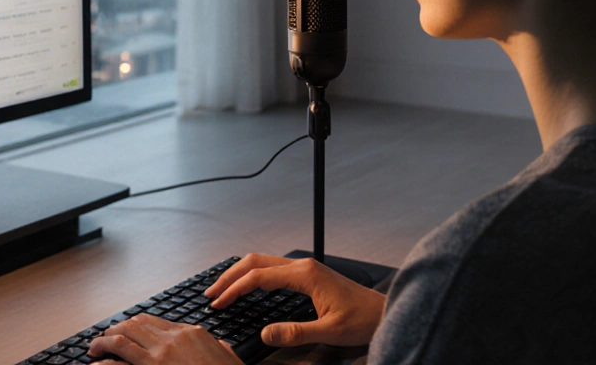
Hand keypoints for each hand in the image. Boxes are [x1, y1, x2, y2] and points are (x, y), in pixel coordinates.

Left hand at [88, 314, 242, 364]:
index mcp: (191, 333)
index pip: (154, 321)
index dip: (135, 326)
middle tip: (103, 339)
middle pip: (134, 325)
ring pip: (122, 338)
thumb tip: (220, 346)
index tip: (125, 331)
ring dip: (103, 342)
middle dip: (115, 330)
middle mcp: (173, 339)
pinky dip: (103, 363)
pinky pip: (119, 362)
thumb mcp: (230, 359)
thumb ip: (221, 350)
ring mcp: (160, 355)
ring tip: (94, 349)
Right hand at [204, 253, 385, 347]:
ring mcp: (305, 268)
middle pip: (256, 261)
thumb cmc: (363, 319)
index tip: (219, 303)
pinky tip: (248, 287)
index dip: (235, 290)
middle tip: (211, 293)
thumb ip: (295, 333)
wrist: (384, 312)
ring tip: (223, 289)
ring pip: (263, 262)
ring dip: (240, 273)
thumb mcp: (329, 331)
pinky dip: (254, 275)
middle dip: (230, 276)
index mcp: (304, 274)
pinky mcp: (308, 274)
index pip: (259, 277)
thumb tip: (265, 334)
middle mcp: (302, 266)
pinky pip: (273, 268)